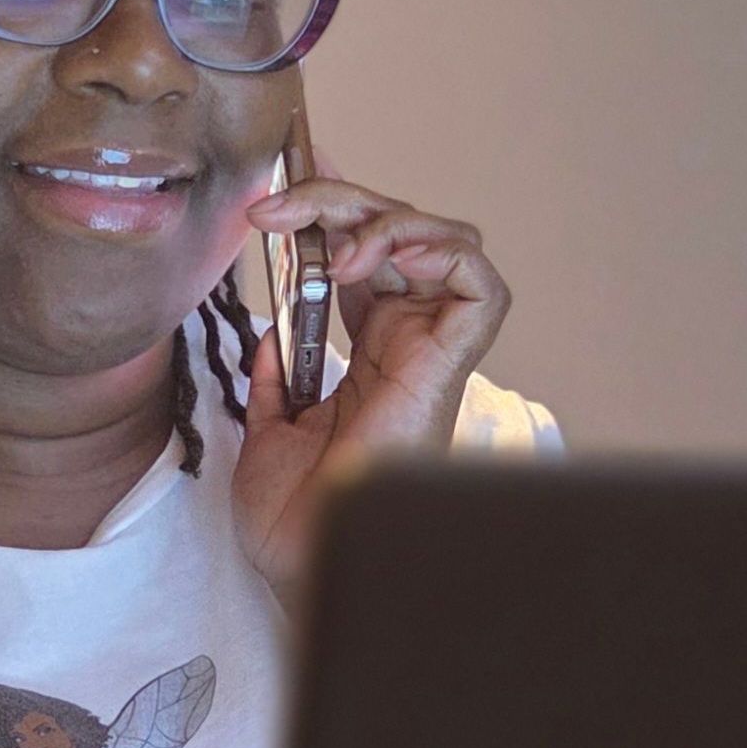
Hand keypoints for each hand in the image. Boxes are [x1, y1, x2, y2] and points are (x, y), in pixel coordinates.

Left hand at [236, 168, 510, 606]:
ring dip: (385, 218)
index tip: (284, 188)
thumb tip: (274, 329)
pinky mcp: (448, 367)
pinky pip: (479, 286)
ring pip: (446, 242)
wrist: (300, 559)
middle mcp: (407, 346)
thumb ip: (277, 373)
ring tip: (329, 241)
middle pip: (400, 234)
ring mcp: (430, 353)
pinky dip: (434, 250)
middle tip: (279, 207)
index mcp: (371, 354)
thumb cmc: (292, 517)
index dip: (336, 209)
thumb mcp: (267, 425)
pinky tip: (373, 260)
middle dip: (340, 201)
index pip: (368, 255)